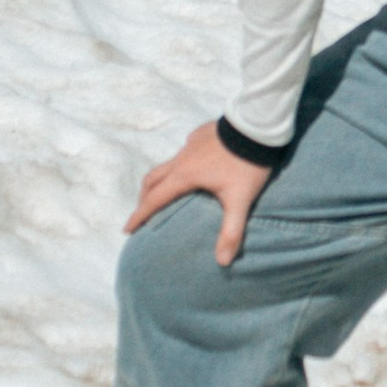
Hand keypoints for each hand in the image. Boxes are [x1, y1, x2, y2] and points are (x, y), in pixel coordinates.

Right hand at [126, 120, 274, 267]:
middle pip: (153, 179)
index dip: (140, 216)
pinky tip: (192, 168)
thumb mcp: (240, 200)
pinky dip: (179, 164)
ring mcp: (191, 143)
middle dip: (144, 197)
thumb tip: (222, 262)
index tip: (127, 229)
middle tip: (142, 212)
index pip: (154, 199)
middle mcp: (182, 158)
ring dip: (159, 180)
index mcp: (184, 175)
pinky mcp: (201, 133)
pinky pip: (184, 150)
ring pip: (166, 164)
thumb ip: (231, 231)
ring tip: (164, 193)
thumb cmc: (247, 163)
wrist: (259, 123)